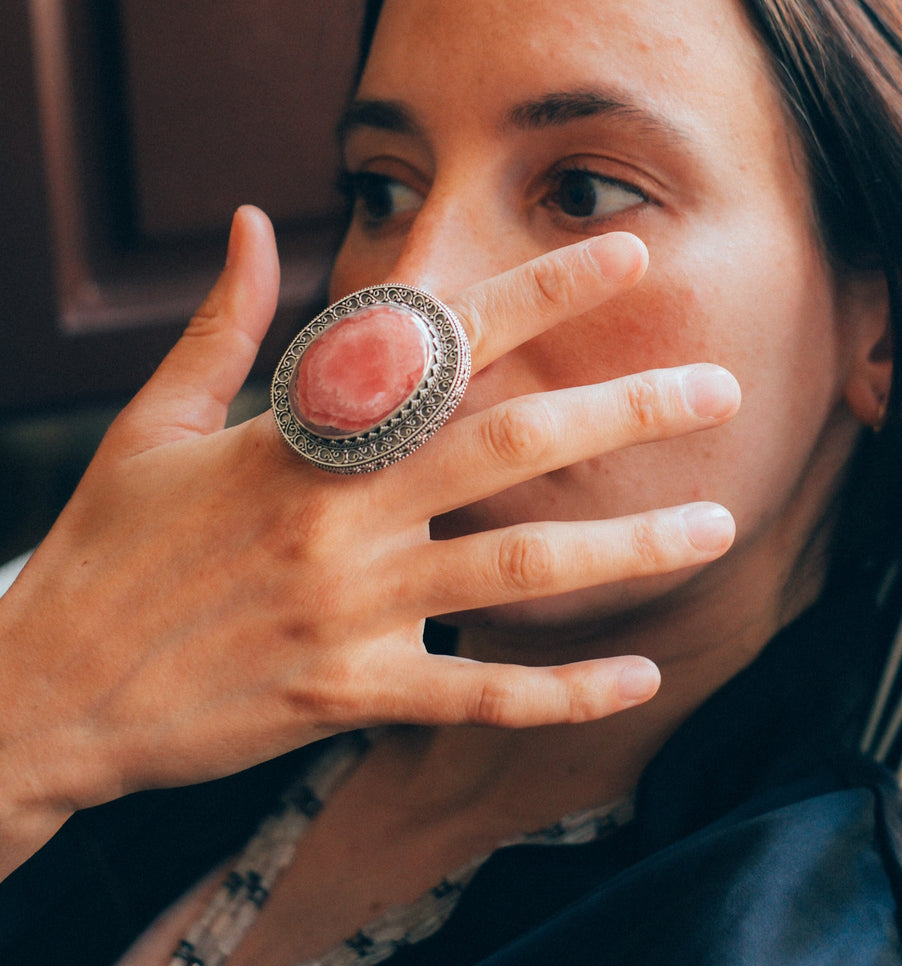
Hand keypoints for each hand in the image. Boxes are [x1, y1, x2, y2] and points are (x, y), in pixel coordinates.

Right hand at [0, 206, 738, 874]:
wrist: (48, 685)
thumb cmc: (107, 549)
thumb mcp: (152, 424)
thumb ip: (220, 324)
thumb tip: (245, 222)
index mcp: (301, 437)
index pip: (443, 342)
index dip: (541, 293)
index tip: (626, 257)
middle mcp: (341, 515)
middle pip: (512, 447)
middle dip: (626, 410)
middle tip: (719, 388)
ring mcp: (352, 609)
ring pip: (518, 571)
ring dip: (628, 549)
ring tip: (718, 525)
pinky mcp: (349, 692)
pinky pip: (476, 691)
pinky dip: (562, 691)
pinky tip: (639, 677)